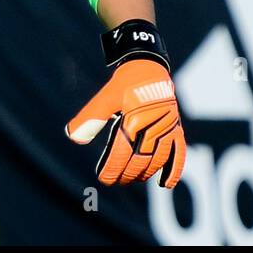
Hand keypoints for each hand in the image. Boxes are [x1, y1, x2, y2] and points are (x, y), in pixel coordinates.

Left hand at [65, 58, 185, 187]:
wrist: (148, 67)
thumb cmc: (124, 83)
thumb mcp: (105, 98)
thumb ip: (90, 118)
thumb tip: (73, 137)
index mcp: (134, 119)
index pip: (122, 152)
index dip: (112, 168)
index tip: (104, 179)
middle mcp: (154, 126)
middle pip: (140, 158)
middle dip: (127, 173)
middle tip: (116, 181)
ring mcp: (167, 128)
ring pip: (158, 159)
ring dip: (145, 172)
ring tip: (133, 179)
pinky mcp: (176, 128)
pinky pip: (179, 153)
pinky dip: (174, 170)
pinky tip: (165, 184)